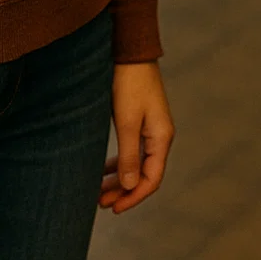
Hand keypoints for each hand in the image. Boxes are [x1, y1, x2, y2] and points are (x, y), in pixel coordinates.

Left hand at [99, 61, 173, 214]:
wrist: (130, 51)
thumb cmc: (129, 84)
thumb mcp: (127, 122)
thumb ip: (128, 156)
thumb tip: (129, 187)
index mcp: (161, 137)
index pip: (151, 179)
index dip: (133, 197)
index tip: (113, 208)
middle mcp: (159, 135)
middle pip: (144, 174)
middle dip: (123, 191)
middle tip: (100, 203)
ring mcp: (151, 128)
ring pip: (136, 163)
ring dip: (119, 179)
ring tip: (99, 191)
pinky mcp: (140, 120)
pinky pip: (132, 151)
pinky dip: (119, 163)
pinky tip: (104, 169)